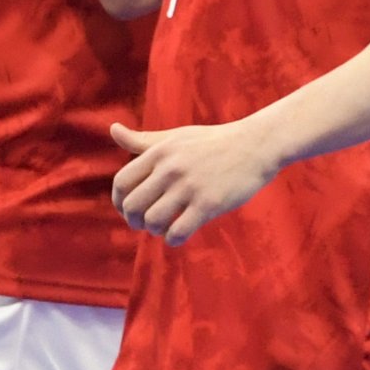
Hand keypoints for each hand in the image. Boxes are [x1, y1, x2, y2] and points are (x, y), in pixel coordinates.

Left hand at [107, 116, 287, 242]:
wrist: (256, 145)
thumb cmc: (213, 142)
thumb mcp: (176, 137)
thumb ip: (143, 140)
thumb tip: (113, 129)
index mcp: (159, 152)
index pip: (122, 183)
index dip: (118, 202)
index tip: (127, 210)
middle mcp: (171, 169)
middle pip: (132, 205)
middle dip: (133, 221)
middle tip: (143, 224)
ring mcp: (190, 187)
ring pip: (153, 221)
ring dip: (154, 231)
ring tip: (163, 228)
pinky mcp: (209, 203)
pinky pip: (178, 231)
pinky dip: (173, 239)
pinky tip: (178, 236)